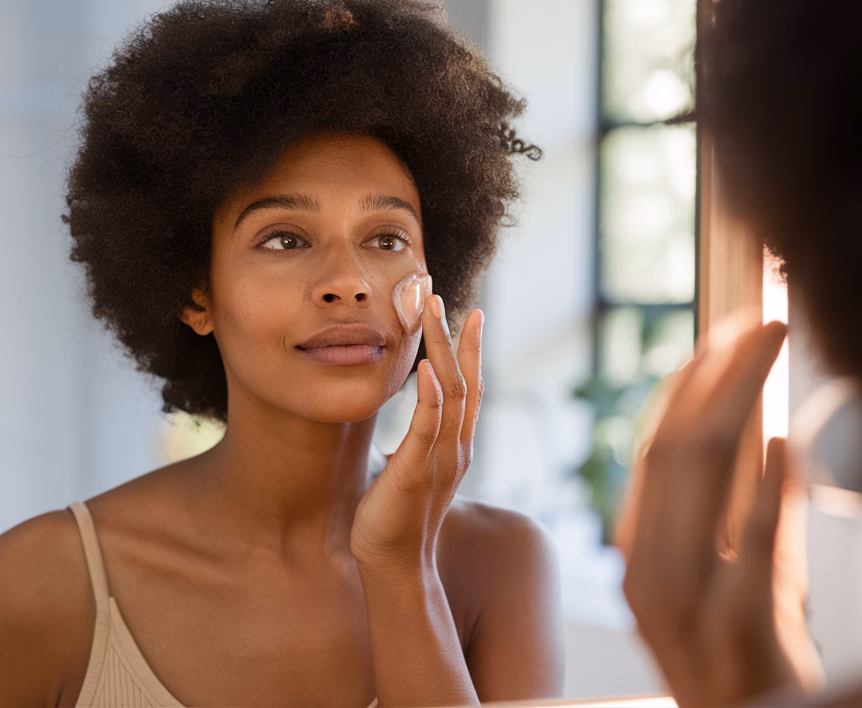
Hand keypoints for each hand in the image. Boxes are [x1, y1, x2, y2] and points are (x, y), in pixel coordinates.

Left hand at [351, 294, 483, 575]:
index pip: (468, 388)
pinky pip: (428, 426)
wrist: (395, 565)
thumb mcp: (407, 473)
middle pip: (464, 380)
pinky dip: (430, 395)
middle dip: (456, 336)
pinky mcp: (417, 470)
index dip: (469, 350)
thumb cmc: (394, 520)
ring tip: (433, 311)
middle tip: (445, 296)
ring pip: (449, 392)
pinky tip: (425, 367)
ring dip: (442, 349)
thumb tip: (392, 437)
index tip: (469, 315)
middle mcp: (456, 447)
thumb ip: (408, 449)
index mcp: (454, 446)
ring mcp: (440, 458)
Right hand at [618, 320, 821, 705]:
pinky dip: (767, 482)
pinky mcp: (739, 623)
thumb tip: (761, 426)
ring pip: (700, 473)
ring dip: (740, 395)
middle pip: (673, 446)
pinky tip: (782, 439)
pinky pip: (752, 538)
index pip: (654, 451)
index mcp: (636, 557)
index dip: (689, 386)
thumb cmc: (747, 660)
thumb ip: (736, 511)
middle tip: (754, 321)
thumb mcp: (724, 580)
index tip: (722, 340)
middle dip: (715, 372)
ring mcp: (687, 599)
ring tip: (770, 345)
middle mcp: (646, 572)